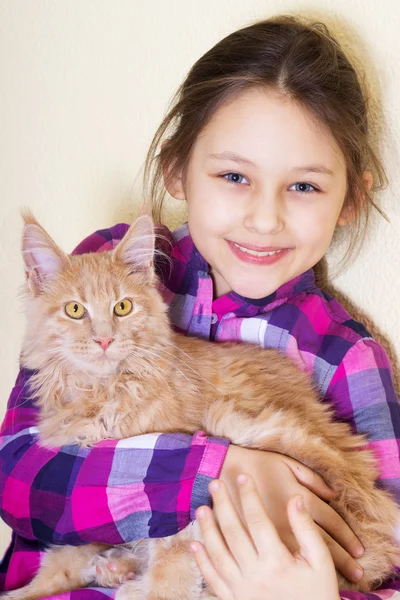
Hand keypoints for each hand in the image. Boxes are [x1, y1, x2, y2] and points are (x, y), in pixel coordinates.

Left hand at [191, 475, 340, 599]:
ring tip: (201, 507)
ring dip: (207, 529)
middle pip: (233, 532)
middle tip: (214, 482)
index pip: (257, 520)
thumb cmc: (318, 593)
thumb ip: (306, 529)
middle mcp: (255, 574)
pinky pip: (213, 579)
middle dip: (223, 504)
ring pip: (218, 553)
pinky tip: (194, 544)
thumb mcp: (320, 561)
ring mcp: (241, 589)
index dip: (249, 496)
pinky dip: (202, 562)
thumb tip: (295, 498)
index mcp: (277, 561)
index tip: (243, 476)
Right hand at [219, 446, 363, 582]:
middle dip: (342, 559)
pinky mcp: (256, 540)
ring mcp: (272, 534)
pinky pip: (283, 555)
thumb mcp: (288, 464)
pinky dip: (296, 566)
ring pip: (303, 556)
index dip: (347, 538)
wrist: (226, 468)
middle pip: (322, 544)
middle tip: (357, 574)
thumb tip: (332, 494)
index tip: (360, 552)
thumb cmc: (259, 464)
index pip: (332, 522)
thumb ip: (312, 479)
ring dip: (323, 568)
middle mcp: (289, 520)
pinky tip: (302, 575)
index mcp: (299, 498)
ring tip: (339, 580)